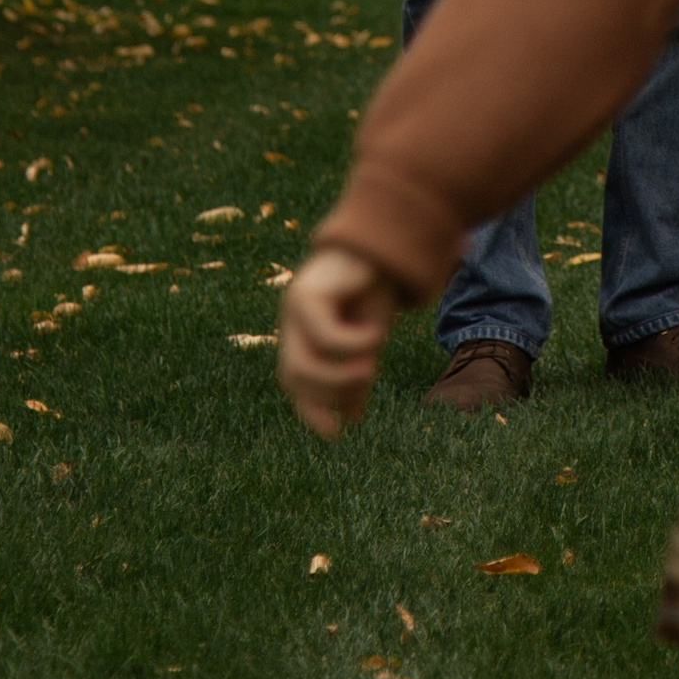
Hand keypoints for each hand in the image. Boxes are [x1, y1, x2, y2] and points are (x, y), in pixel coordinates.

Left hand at [278, 247, 396, 437]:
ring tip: (368, 367)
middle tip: (364, 382)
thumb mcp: (368, 338)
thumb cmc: (375, 289)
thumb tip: (351, 418)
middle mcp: (292, 322)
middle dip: (327, 393)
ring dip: (339, 376)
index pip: (296, 381)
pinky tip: (373, 337)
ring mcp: (295, 306)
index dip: (312, 409)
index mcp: (303, 333)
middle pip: (293, 375)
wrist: (386, 244)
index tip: (336, 435)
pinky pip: (325, 337)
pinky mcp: (307, 293)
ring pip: (302, 364)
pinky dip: (352, 346)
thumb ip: (357, 374)